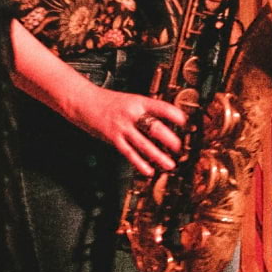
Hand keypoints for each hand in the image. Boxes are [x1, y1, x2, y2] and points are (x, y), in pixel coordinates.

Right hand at [68, 87, 189, 176]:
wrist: (83, 101)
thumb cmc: (108, 101)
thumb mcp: (131, 101)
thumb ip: (146, 111)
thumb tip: (165, 122)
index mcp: (139, 101)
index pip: (163, 108)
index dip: (177, 116)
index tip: (188, 125)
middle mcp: (132, 113)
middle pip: (155, 128)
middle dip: (171, 140)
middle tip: (182, 149)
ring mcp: (122, 126)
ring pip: (144, 144)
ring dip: (159, 156)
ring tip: (170, 164)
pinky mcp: (113, 138)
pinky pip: (129, 152)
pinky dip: (140, 163)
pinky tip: (149, 170)